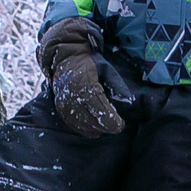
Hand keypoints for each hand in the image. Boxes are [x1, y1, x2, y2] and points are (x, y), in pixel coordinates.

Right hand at [38, 17, 126, 137]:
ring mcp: (65, 104)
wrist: (65, 61)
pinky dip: (87, 129)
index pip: (100, 109)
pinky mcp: (61, 110)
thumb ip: (117, 84)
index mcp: (85, 84)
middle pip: (93, 121)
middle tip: (116, 125)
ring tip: (107, 125)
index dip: (112, 120)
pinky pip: (75, 126)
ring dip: (98, 129)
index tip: (121, 124)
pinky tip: (96, 128)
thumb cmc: (90, 65)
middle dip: (107, 126)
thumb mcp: (107, 69)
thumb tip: (129, 101)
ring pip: (84, 126)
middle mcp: (73, 96)